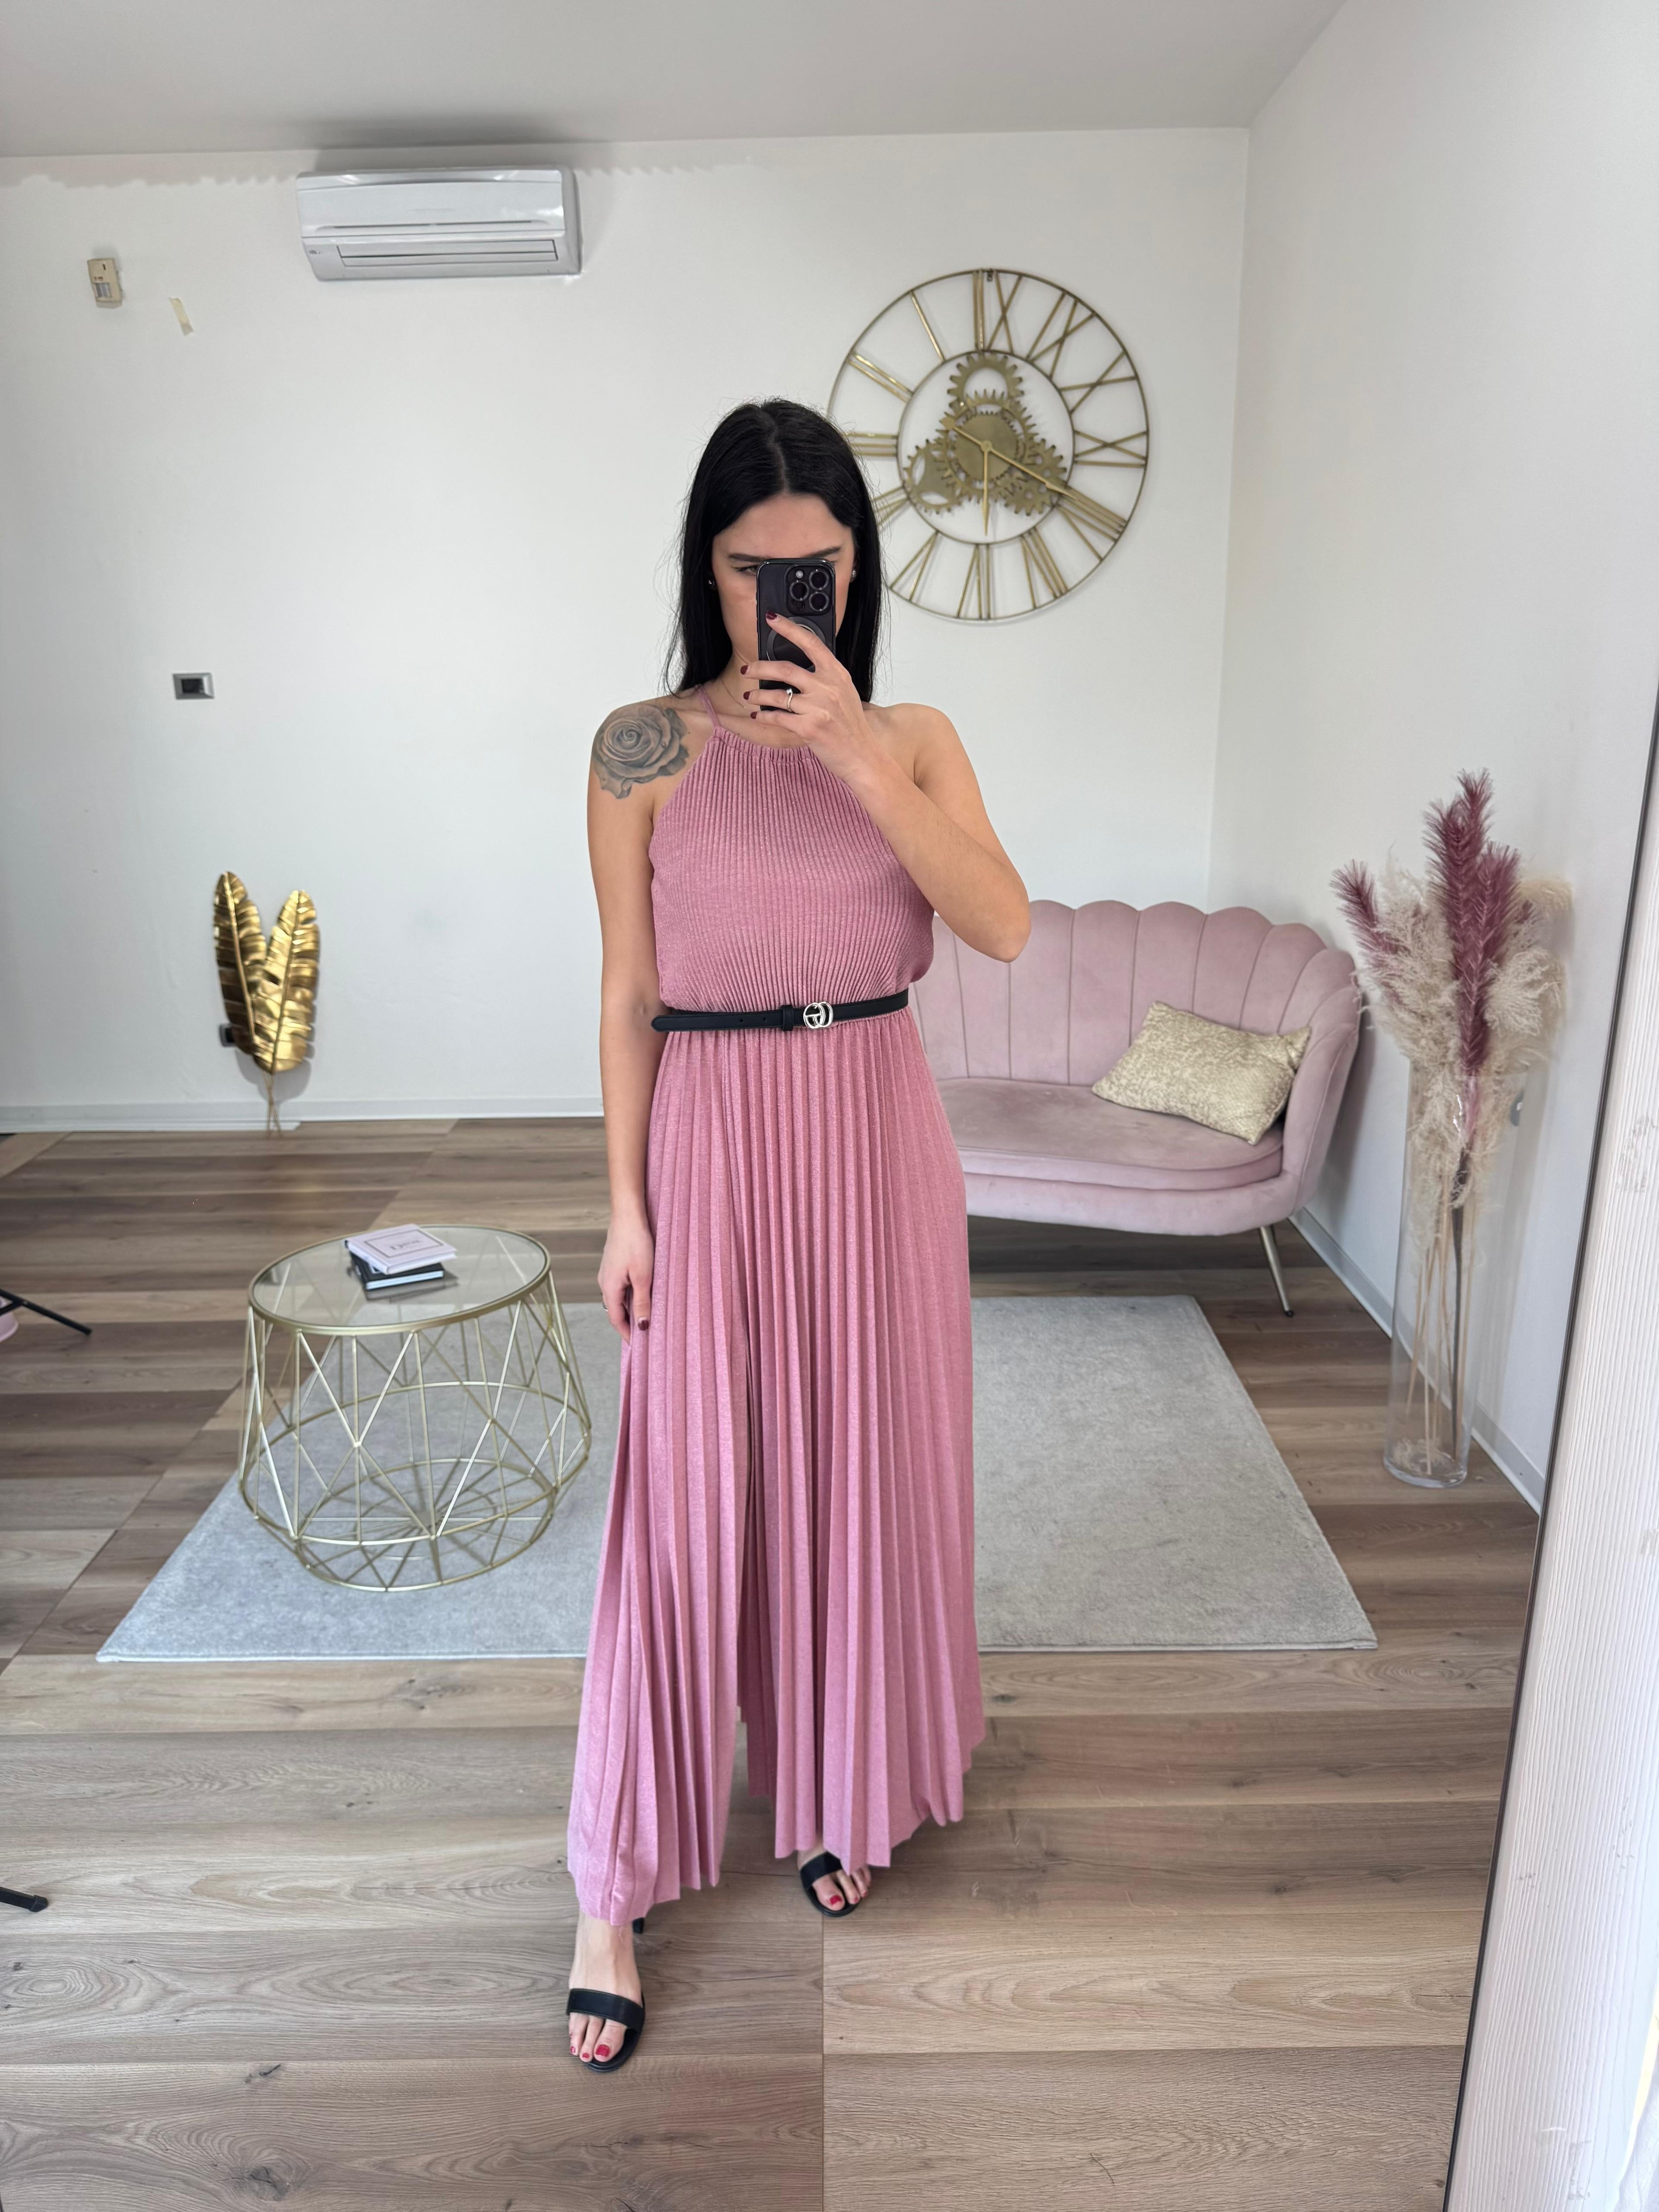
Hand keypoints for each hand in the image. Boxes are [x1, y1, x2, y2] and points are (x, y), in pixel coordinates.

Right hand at [598, 1216, 652, 1340]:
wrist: (627, 1215)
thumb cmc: (636, 1243)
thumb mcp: (643, 1277)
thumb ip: (642, 1302)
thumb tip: (642, 1326)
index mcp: (609, 1288)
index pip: (616, 1319)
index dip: (627, 1333)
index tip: (639, 1345)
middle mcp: (604, 1282)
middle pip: (615, 1310)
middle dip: (629, 1322)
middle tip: (644, 1333)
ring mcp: (607, 1272)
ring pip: (618, 1297)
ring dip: (630, 1308)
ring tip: (646, 1315)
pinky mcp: (613, 1264)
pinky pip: (619, 1286)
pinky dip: (629, 1294)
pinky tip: (642, 1292)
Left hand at [740, 615, 884, 789]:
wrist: (862, 756)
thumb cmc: (851, 726)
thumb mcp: (845, 693)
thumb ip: (825, 678)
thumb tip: (797, 668)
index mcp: (837, 674)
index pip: (811, 643)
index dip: (789, 628)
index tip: (772, 619)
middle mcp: (828, 687)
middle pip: (785, 668)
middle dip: (759, 667)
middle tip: (747, 670)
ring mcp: (818, 708)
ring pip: (777, 695)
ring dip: (758, 695)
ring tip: (749, 696)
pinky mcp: (809, 728)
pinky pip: (777, 718)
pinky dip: (764, 716)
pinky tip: (758, 716)